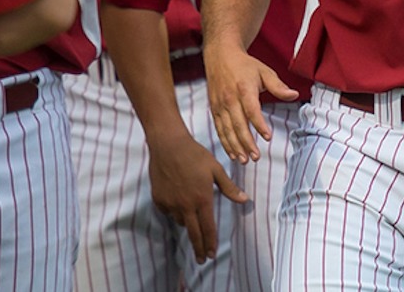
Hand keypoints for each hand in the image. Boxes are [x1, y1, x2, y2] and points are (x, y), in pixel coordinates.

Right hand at [148, 130, 247, 261]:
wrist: (167, 145)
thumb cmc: (194, 154)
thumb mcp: (216, 169)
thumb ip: (229, 187)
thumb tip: (244, 200)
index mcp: (202, 199)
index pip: (208, 228)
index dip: (210, 243)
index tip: (212, 254)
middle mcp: (186, 205)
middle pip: (193, 234)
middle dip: (199, 249)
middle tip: (202, 259)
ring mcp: (171, 204)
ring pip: (180, 222)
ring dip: (187, 224)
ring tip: (191, 220)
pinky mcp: (159, 200)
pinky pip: (169, 212)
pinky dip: (174, 211)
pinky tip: (177, 202)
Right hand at [204, 44, 298, 164]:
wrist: (220, 55)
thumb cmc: (245, 65)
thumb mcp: (264, 71)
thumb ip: (278, 86)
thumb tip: (294, 95)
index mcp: (244, 88)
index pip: (252, 110)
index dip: (259, 124)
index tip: (268, 137)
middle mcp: (230, 98)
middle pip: (238, 124)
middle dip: (246, 142)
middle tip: (256, 157)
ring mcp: (220, 104)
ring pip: (226, 129)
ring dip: (235, 146)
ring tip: (244, 160)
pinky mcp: (214, 109)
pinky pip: (219, 129)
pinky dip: (225, 142)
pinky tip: (233, 153)